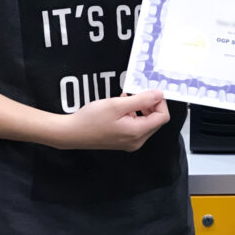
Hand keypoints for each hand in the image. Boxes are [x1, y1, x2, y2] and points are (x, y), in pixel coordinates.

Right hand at [53, 90, 169, 151]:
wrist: (71, 133)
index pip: (162, 117)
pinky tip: (120, 106)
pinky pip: (136, 126)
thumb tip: (160, 94)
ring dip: (140, 108)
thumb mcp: (117, 105)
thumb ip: (141, 100)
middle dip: (149, 105)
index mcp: (137, 132)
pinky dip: (132, 114)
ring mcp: (130, 142)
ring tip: (125, 99)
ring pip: (146, 122)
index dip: (159, 102)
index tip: (148, 92)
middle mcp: (137, 141)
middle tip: (136, 93)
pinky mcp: (123, 141)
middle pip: (155, 120)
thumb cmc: (91, 119)